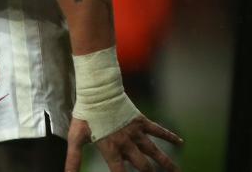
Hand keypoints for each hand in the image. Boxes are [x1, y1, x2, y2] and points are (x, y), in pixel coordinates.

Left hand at [65, 114, 182, 171]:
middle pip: (142, 165)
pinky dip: (170, 135)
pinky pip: (158, 130)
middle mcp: (126, 142)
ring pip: (154, 151)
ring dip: (166, 162)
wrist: (97, 91)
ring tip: (176, 171)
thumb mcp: (75, 137)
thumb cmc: (85, 114)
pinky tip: (181, 142)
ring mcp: (136, 132)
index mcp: (110, 148)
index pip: (120, 171)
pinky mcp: (141, 121)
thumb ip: (73, 158)